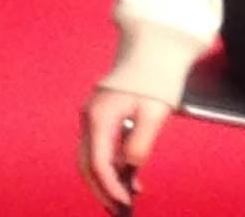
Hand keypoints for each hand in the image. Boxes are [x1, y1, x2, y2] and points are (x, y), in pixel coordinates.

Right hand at [78, 87, 171, 211]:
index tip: (125, 203)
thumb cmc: (155, 75)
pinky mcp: (102, 111)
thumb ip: (140, 143)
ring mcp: (94, 114)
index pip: (99, 164)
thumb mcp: (153, 112)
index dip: (111, 187)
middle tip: (120, 207)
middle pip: (89, 164)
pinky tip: (128, 171)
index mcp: (99, 117)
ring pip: (93, 155)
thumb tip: (132, 167)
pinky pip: (101, 143)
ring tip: (128, 194)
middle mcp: (90, 117)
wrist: (154, 45)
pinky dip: (111, 161)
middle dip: (103, 188)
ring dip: (107, 176)